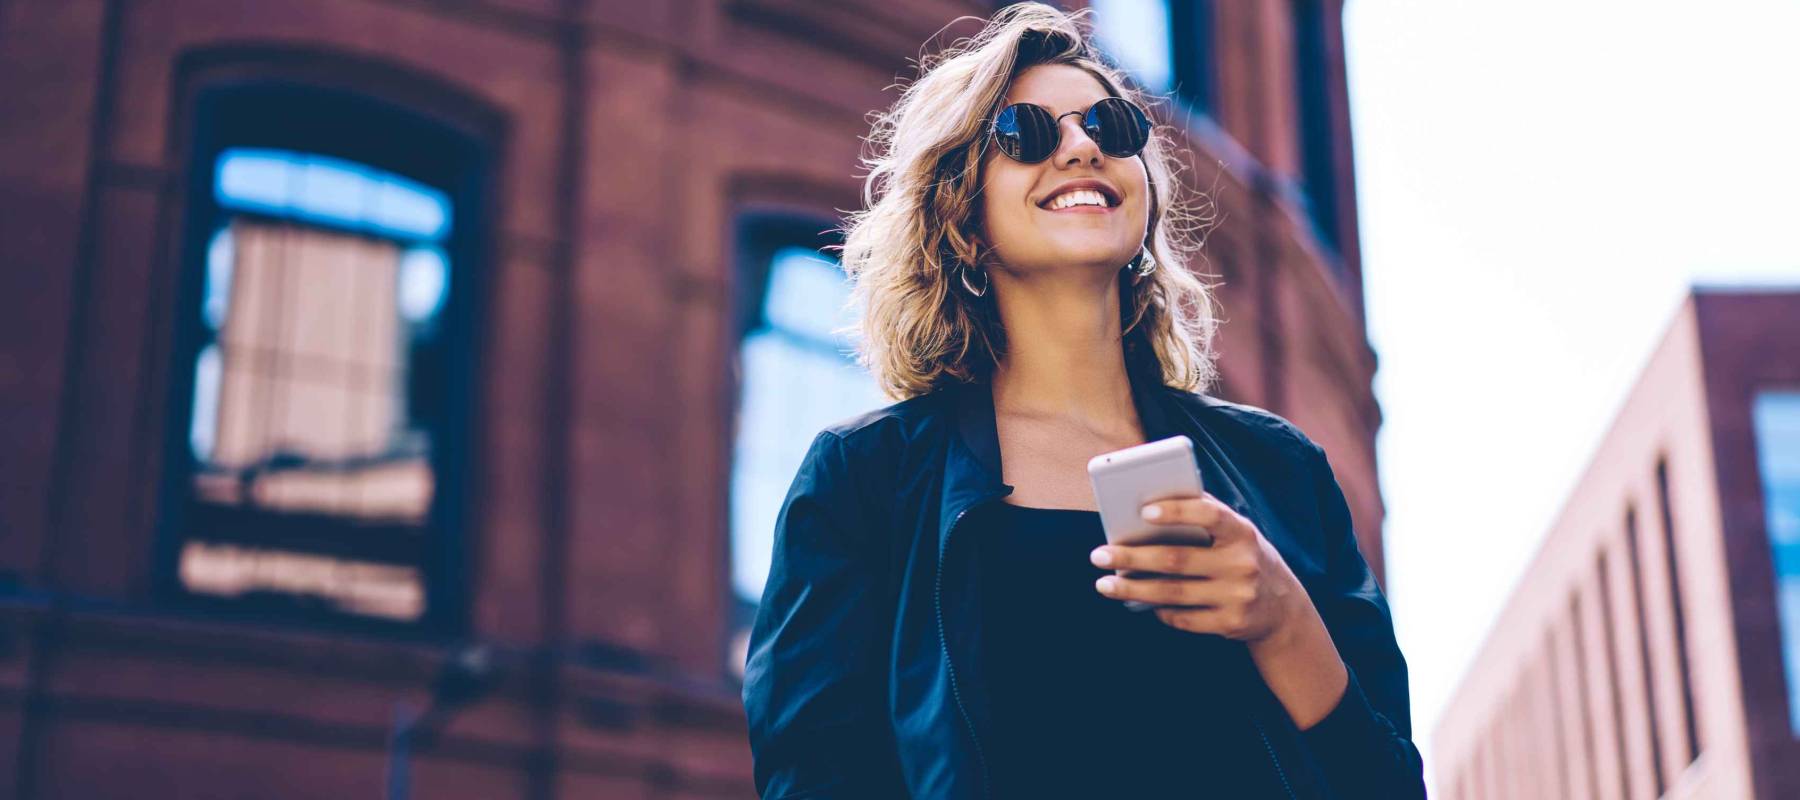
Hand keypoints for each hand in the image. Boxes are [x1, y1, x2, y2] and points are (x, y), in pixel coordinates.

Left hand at [1089, 493, 1310, 644]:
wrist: (1283, 609)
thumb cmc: (1244, 558)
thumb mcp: (1237, 533)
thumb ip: (1203, 517)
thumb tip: (1147, 509)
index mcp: (1242, 533)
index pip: (1209, 514)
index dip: (1177, 511)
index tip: (1143, 510)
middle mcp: (1242, 564)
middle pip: (1176, 560)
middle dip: (1131, 557)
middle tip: (1098, 554)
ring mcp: (1237, 597)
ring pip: (1172, 593)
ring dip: (1133, 590)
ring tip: (1105, 584)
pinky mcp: (1230, 624)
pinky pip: (1182, 618)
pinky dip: (1158, 610)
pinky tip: (1141, 602)